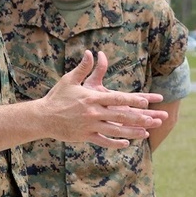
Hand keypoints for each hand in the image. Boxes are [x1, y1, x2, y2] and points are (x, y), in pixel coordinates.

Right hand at [41, 51, 167, 148]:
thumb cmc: (57, 97)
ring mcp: (90, 125)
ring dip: (132, 132)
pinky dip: (115, 143)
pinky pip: (103, 141)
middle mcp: (93, 112)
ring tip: (145, 133)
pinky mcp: (85, 136)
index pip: (117, 98)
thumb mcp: (69, 80)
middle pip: (120, 115)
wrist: (42, 117)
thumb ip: (83, 68)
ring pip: (115, 130)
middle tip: (153, 119)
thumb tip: (91, 53)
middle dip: (138, 117)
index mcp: (92, 98)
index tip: (146, 101)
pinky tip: (126, 143)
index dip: (132, 100)